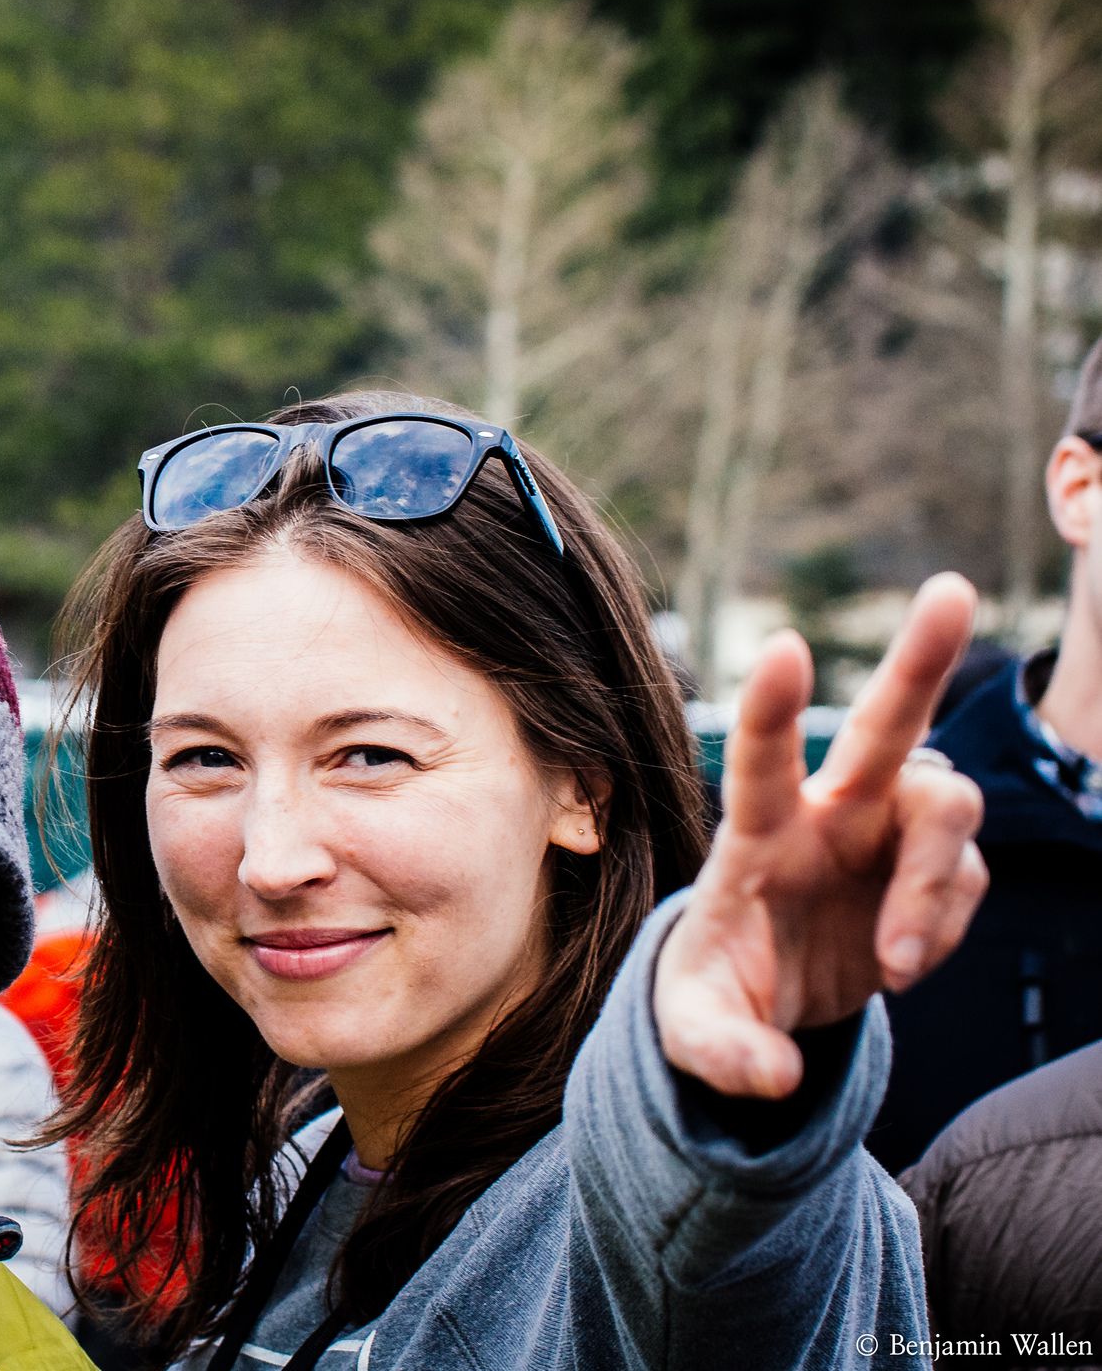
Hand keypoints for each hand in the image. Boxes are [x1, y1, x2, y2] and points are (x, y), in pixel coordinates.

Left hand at [654, 573, 987, 1098]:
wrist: (766, 1009)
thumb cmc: (718, 999)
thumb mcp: (698, 1035)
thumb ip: (722, 1054)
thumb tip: (770, 1080)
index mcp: (755, 835)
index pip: (759, 762)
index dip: (771, 708)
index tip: (780, 646)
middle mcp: (826, 814)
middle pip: (880, 724)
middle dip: (920, 658)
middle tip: (952, 588)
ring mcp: (885, 833)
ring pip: (946, 809)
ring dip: (933, 885)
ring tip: (893, 968)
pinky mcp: (930, 866)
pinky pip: (969, 878)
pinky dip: (944, 924)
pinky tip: (899, 963)